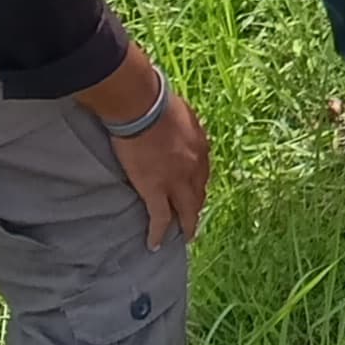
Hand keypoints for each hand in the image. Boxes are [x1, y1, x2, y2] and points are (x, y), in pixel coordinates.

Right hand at [112, 89, 210, 247]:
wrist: (142, 105)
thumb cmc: (156, 100)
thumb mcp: (180, 112)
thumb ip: (182, 125)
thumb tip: (176, 124)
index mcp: (200, 148)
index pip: (202, 173)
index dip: (198, 185)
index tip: (194, 192)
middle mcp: (194, 168)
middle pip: (198, 196)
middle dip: (196, 210)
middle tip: (193, 222)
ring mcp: (176, 182)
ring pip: (185, 212)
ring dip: (185, 226)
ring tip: (183, 237)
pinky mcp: (155, 190)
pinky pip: (160, 219)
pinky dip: (158, 234)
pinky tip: (155, 244)